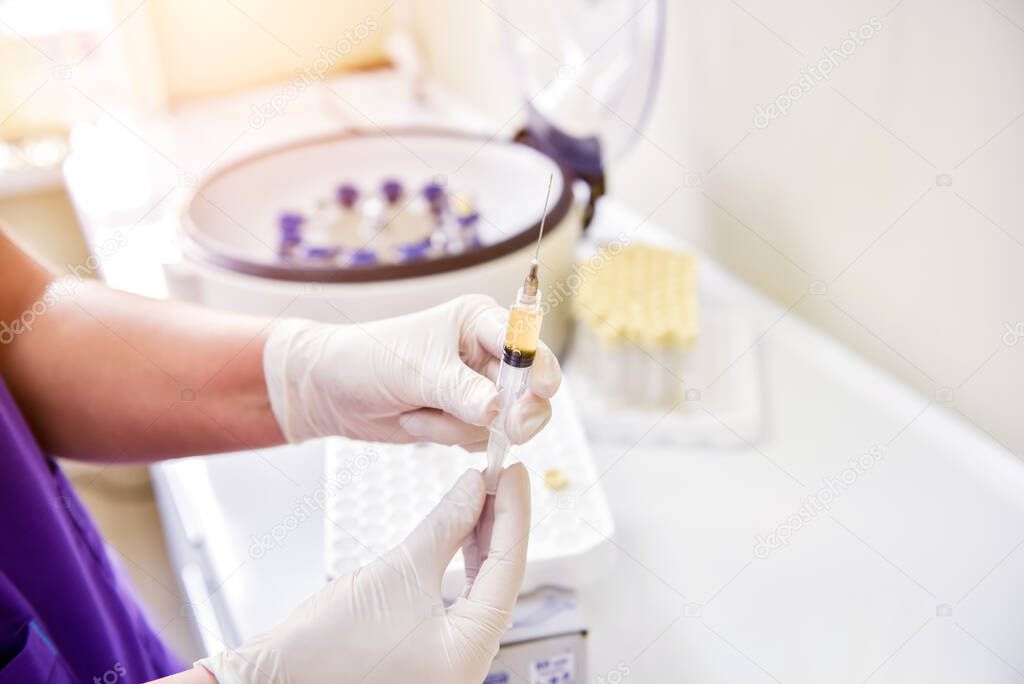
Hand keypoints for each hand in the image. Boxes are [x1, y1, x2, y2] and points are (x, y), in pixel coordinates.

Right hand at [197, 464, 530, 683]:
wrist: (273, 680)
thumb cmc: (324, 644)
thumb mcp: (397, 571)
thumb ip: (446, 527)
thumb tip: (477, 488)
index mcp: (469, 655)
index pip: (509, 571)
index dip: (514, 514)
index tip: (515, 473)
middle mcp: (468, 667)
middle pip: (500, 581)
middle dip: (500, 525)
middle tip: (501, 476)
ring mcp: (449, 665)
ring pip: (483, 591)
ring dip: (483, 541)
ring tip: (483, 494)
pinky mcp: (429, 655)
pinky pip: (461, 602)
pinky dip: (463, 564)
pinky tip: (463, 531)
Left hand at [263, 295, 560, 448]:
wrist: (331, 391)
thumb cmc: (370, 360)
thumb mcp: (417, 371)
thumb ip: (460, 390)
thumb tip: (497, 411)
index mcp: (479, 322)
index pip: (523, 341)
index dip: (539, 364)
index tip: (544, 387)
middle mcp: (486, 352)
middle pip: (530, 387)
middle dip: (517, 411)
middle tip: (511, 429)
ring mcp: (479, 388)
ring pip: (504, 420)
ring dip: (459, 427)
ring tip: (418, 411)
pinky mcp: (467, 418)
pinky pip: (482, 438)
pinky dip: (451, 438)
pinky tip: (418, 421)